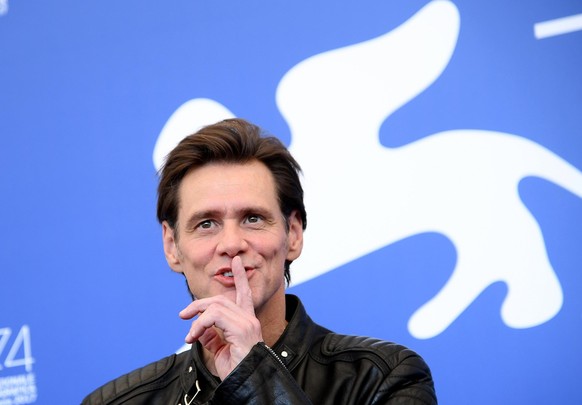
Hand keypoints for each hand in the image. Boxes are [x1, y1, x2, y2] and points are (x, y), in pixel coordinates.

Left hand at [179, 256, 262, 379]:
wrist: (247, 383)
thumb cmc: (237, 371)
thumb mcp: (221, 352)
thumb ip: (212, 338)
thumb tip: (200, 329)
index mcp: (247, 323)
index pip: (243, 294)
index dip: (240, 278)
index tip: (235, 262)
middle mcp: (249, 319)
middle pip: (221, 299)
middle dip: (199, 304)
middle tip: (183, 314)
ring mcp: (246, 322)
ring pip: (216, 306)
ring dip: (196, 317)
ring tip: (189, 335)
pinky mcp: (241, 328)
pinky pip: (214, 317)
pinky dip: (199, 325)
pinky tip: (193, 337)